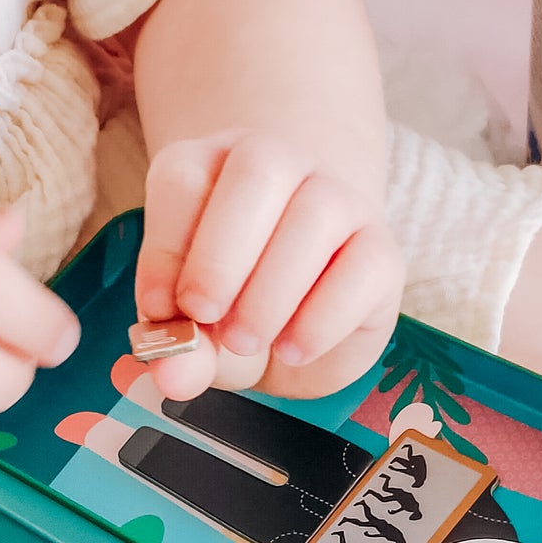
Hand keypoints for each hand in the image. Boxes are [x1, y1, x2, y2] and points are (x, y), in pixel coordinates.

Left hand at [135, 130, 403, 400]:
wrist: (297, 336)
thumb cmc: (232, 313)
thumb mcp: (194, 333)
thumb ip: (178, 350)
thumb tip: (174, 375)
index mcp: (213, 167)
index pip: (185, 177)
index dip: (165, 246)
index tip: (158, 309)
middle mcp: (279, 168)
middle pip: (260, 168)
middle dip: (222, 252)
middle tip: (204, 317)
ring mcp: (339, 202)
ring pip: (317, 213)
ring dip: (271, 289)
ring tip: (244, 341)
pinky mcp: (382, 251)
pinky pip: (365, 266)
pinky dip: (323, 317)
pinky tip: (292, 349)